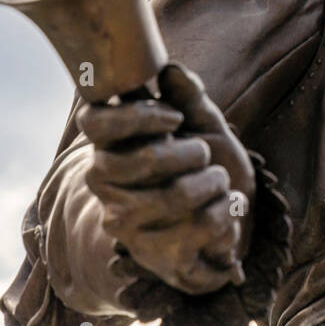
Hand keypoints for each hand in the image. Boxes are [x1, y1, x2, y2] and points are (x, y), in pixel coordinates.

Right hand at [76, 62, 255, 295]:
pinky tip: (225, 211)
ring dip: (214, 183)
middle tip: (203, 154)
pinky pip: (203, 225)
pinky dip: (227, 211)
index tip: (175, 118)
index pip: (95, 122)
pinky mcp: (157, 257)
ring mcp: (128, 225)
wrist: (229, 220)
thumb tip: (170, 68)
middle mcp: (107, 189)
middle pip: (146, 158)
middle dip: (193, 152)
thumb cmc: (208, 166)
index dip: (138, 115)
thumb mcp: (206, 126)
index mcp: (110, 148)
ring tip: (217, 183)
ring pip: (178, 194)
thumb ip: (189, 99)